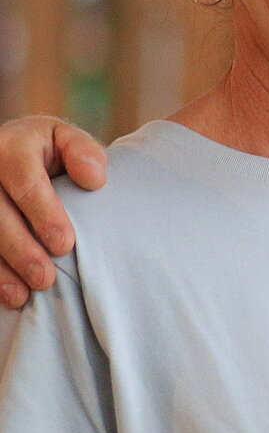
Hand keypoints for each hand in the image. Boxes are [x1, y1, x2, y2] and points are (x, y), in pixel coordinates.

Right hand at [0, 117, 106, 308]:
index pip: (26, 182)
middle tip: (45, 278)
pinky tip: (8, 294)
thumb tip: (94, 179)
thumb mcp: (67, 139)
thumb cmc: (49, 149)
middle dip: (21, 249)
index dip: (44, 214)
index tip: (65, 245)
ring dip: (2, 267)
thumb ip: (83, 151)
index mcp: (12, 147)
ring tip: (24, 294)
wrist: (14, 150)